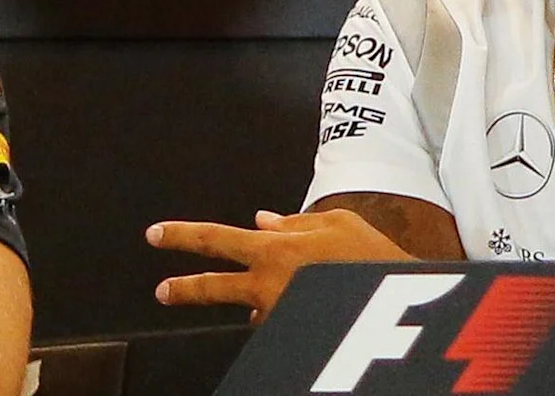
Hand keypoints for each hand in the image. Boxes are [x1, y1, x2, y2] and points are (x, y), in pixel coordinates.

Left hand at [146, 209, 408, 320]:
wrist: (399, 305)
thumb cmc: (370, 255)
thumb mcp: (337, 222)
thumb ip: (293, 221)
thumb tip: (260, 219)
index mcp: (274, 250)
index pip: (216, 239)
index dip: (182, 235)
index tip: (155, 234)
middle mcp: (266, 286)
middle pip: (212, 288)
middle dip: (184, 288)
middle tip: (162, 291)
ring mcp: (275, 316)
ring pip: (252, 307)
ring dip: (262, 300)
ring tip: (302, 290)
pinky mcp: (288, 334)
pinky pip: (277, 322)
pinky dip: (286, 311)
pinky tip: (312, 304)